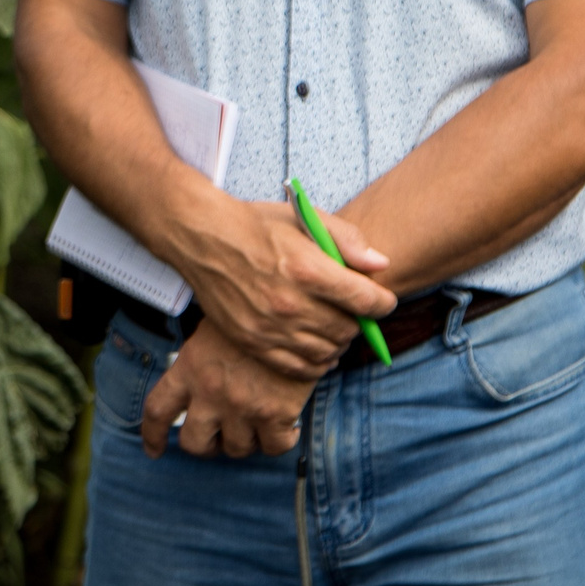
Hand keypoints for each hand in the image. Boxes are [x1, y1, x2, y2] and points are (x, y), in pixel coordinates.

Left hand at [141, 322, 318, 458]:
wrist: (291, 310)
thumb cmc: (251, 314)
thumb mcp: (210, 331)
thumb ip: (198, 361)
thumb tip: (195, 381)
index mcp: (189, 367)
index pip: (157, 410)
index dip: (152, 435)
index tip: (154, 450)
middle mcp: (210, 391)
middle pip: (194, 442)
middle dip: (206, 446)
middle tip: (220, 438)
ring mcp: (241, 406)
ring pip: (236, 449)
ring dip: (246, 440)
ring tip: (257, 422)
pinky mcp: (275, 414)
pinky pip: (273, 447)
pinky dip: (280, 440)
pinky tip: (286, 425)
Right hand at [172, 195, 395, 374]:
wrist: (202, 237)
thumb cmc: (255, 225)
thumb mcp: (305, 218)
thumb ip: (347, 240)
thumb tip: (380, 265)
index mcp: (307, 269)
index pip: (365, 300)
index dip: (382, 301)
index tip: (381, 299)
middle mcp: (290, 304)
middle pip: (348, 329)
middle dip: (359, 321)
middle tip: (354, 310)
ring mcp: (270, 328)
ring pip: (327, 352)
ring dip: (339, 342)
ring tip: (335, 327)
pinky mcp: (253, 342)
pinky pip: (298, 368)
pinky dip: (316, 363)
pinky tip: (318, 349)